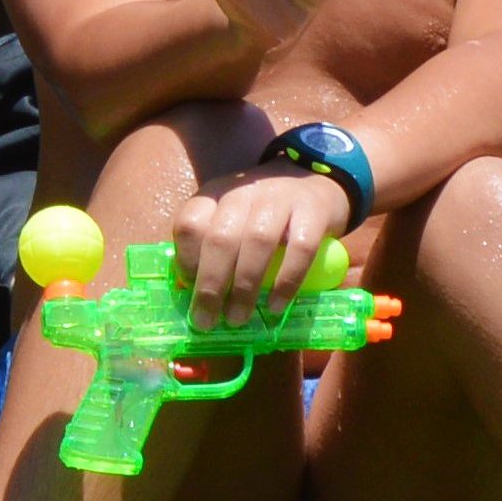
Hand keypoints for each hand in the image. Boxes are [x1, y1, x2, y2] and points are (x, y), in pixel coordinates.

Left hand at [171, 159, 355, 313]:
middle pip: (221, 238)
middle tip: (208, 320)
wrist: (314, 180)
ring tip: (239, 318)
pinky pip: (299, 249)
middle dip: (211, 285)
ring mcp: (280, 198)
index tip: (190, 291)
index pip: (190, 223)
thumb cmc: (262, 211)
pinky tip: (276, 305)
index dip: (187, 261)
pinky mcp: (313, 211)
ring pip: (258, 242)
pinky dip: (286, 281)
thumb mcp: (232, 217)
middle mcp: (244, 192)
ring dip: (245, 287)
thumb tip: (192, 293)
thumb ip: (212, 245)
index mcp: (216, 193)